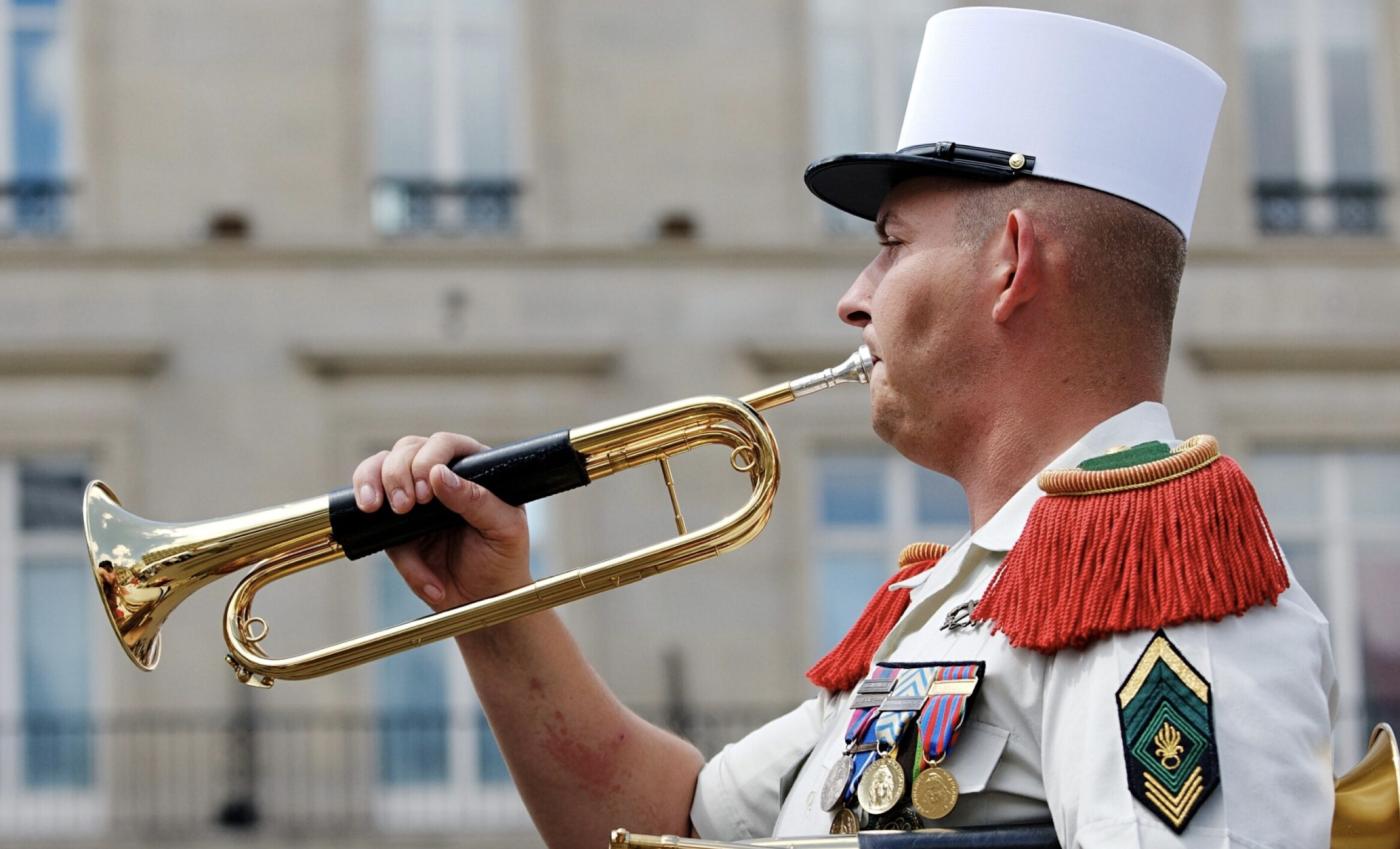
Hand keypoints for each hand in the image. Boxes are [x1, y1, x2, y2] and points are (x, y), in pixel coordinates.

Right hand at [352, 432, 530, 610]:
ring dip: (373, 480)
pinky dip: (367, 512)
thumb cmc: (502, 560)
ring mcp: (415, 497)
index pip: (446, 444)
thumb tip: (439, 474)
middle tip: (406, 506)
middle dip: (398, 472)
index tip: (426, 488)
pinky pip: (372, 508)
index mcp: (475, 470)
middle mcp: (442, 476)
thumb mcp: (504, 530)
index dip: (430, 458)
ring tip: (377, 508)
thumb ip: (478, 501)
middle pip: (407, 450)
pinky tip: (370, 515)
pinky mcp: (395, 524)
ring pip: (381, 467)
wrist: (482, 601)